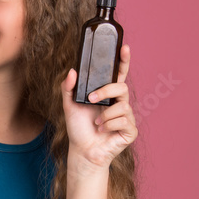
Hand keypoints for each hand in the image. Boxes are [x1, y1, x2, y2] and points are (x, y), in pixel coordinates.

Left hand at [60, 43, 138, 172]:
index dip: (123, 61)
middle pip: (122, 87)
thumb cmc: (78, 128)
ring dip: (105, 115)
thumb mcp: (69, 105)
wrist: (82, 151)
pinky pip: (124, 121)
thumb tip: (72, 70)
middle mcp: (119, 104)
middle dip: (106, 91)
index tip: (124, 48)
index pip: (119, 74)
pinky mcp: (130, 131)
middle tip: (90, 99)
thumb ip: (68, 87)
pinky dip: (110, 125)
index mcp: (108, 95)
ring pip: (122, 106)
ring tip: (96, 124)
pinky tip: (103, 131)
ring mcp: (126, 117)